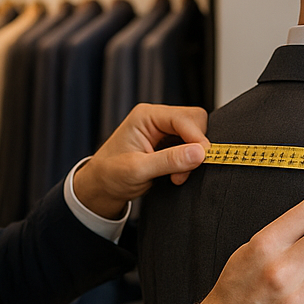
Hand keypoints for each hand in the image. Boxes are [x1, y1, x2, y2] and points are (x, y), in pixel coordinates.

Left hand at [71, 104, 209, 218]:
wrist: (101, 187)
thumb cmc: (110, 175)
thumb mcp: (138, 170)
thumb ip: (169, 160)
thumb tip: (200, 153)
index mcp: (146, 116)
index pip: (184, 117)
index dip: (197, 138)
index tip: (201, 159)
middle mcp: (156, 119)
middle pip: (195, 121)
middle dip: (196, 146)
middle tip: (184, 170)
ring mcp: (163, 130)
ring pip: (195, 134)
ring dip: (192, 157)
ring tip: (176, 175)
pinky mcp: (169, 143)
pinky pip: (190, 146)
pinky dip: (188, 162)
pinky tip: (176, 174)